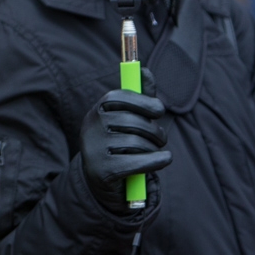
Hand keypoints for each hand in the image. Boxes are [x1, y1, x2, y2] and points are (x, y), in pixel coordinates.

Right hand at [79, 89, 170, 213]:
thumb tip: (144, 71)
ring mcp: (93, 150)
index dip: (142, 101)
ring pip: (137, 143)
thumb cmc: (119, 146)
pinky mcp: (103, 171)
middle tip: (161, 138)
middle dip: (154, 130)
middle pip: (132, 121)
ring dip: (155, 148)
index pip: (117, 97)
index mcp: (95, 113)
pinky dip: (157, 160)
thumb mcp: (127, 121)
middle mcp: (90, 129)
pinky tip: (164, 159)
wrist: (102, 183)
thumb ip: (138, 98)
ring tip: (155, 152)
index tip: (159, 109)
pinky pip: (138, 162)